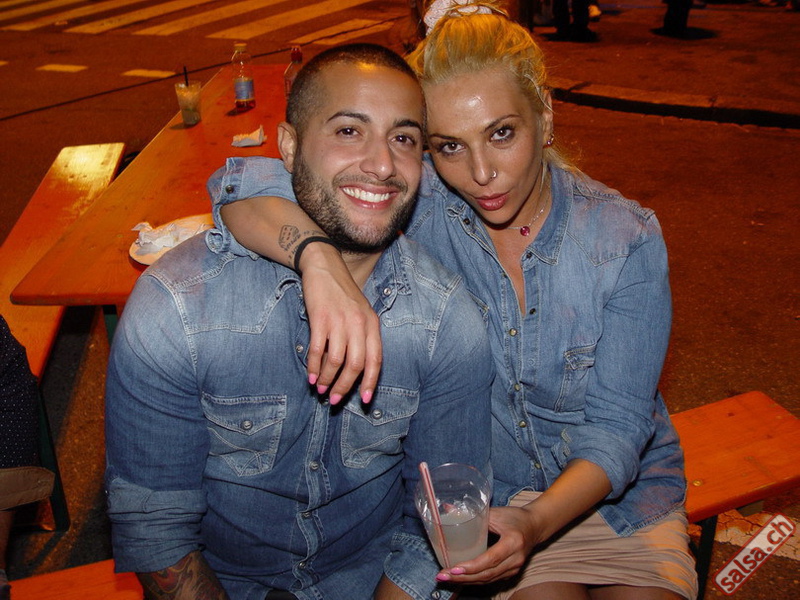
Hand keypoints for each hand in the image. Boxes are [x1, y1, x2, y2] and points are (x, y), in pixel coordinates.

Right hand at [300, 242, 382, 403]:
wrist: (325, 267)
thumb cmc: (342, 295)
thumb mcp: (359, 315)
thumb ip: (360, 339)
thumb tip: (350, 372)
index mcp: (372, 325)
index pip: (375, 360)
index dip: (370, 383)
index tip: (363, 400)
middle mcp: (359, 324)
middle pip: (355, 365)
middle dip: (344, 387)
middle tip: (334, 400)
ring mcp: (340, 320)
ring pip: (336, 360)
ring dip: (326, 379)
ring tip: (320, 388)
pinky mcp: (320, 318)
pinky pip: (317, 349)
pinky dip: (313, 366)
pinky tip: (310, 375)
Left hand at [435, 506, 541, 584]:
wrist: (535, 526)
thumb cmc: (515, 517)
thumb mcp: (496, 512)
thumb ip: (473, 513)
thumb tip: (448, 509)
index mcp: (513, 542)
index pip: (490, 559)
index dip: (471, 566)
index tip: (453, 568)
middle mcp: (515, 559)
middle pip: (486, 574)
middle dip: (462, 578)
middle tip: (442, 575)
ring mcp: (514, 568)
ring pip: (487, 580)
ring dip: (466, 581)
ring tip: (446, 577)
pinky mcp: (511, 572)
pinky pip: (491, 579)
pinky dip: (474, 580)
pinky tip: (460, 577)